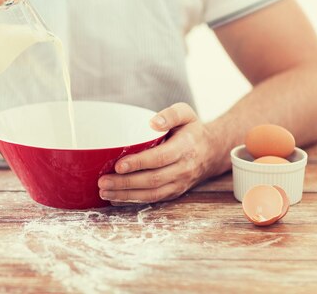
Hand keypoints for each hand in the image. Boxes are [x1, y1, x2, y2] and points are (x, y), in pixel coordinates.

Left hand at [98, 103, 221, 203]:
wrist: (213, 151)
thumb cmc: (192, 130)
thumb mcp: (186, 114)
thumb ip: (170, 114)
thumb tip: (153, 123)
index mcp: (185, 148)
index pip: (160, 158)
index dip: (139, 163)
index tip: (119, 165)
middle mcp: (183, 169)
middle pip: (153, 179)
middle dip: (126, 183)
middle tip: (103, 181)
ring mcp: (179, 183)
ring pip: (152, 194)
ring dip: (126, 195)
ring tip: (104, 192)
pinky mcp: (174, 192)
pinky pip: (153, 199)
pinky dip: (133, 201)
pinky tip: (115, 198)